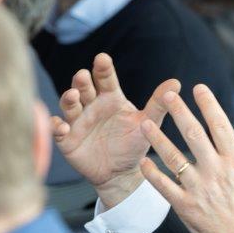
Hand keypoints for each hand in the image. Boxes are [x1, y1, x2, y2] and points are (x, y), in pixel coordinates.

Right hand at [51, 53, 179, 207]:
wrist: (121, 173)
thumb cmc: (134, 143)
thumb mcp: (147, 123)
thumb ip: (158, 104)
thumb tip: (176, 82)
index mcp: (111, 98)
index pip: (105, 80)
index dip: (103, 69)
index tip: (102, 58)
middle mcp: (92, 106)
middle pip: (84, 89)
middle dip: (82, 82)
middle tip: (83, 75)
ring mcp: (78, 121)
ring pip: (70, 106)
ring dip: (68, 99)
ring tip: (72, 95)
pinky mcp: (68, 139)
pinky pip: (58, 131)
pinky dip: (57, 127)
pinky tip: (61, 126)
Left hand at [139, 84, 233, 232]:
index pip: (220, 126)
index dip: (209, 105)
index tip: (198, 88)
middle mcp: (216, 172)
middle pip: (194, 135)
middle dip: (180, 112)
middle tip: (169, 95)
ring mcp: (199, 189)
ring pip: (174, 158)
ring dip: (159, 139)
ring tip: (146, 123)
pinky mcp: (185, 206)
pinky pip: (164, 186)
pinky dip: (152, 174)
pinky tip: (144, 161)